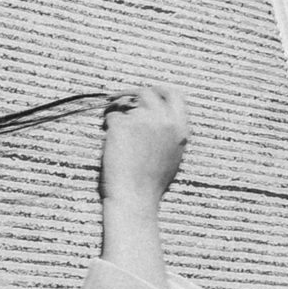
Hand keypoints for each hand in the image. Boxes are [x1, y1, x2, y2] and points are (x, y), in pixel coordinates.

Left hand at [99, 82, 189, 208]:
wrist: (136, 198)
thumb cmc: (151, 183)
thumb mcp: (173, 155)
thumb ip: (170, 132)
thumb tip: (158, 114)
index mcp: (180, 129)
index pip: (175, 94)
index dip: (159, 90)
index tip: (147, 92)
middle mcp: (164, 121)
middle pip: (147, 92)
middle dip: (131, 94)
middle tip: (118, 100)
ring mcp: (143, 121)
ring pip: (125, 103)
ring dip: (116, 110)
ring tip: (110, 129)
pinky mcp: (122, 125)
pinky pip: (111, 116)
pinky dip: (107, 125)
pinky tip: (108, 141)